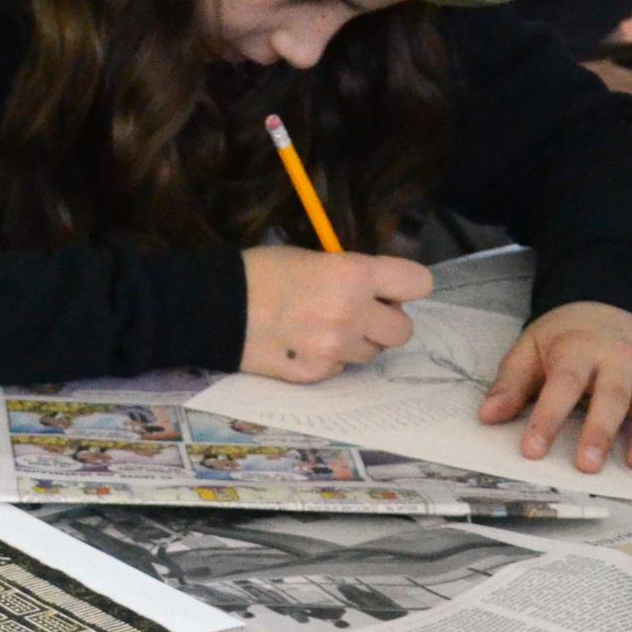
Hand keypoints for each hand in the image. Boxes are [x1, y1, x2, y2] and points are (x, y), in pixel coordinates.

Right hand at [239, 245, 432, 381]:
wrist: (212, 308)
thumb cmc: (261, 272)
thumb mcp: (313, 258)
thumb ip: (351, 274)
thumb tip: (376, 292)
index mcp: (355, 275)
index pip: (418, 284)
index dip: (404, 287)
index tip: (388, 290)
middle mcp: (352, 314)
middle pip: (403, 331)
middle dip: (384, 323)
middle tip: (358, 315)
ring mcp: (334, 349)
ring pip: (371, 354)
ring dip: (355, 343)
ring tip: (322, 330)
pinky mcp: (314, 374)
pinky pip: (339, 369)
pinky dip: (326, 359)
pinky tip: (300, 346)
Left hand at [478, 301, 631, 472]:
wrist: (608, 308)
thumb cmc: (563, 337)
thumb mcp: (529, 349)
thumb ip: (510, 384)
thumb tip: (487, 417)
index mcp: (578, 349)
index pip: (562, 386)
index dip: (548, 419)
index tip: (533, 450)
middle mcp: (618, 357)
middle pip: (611, 396)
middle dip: (599, 432)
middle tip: (587, 466)